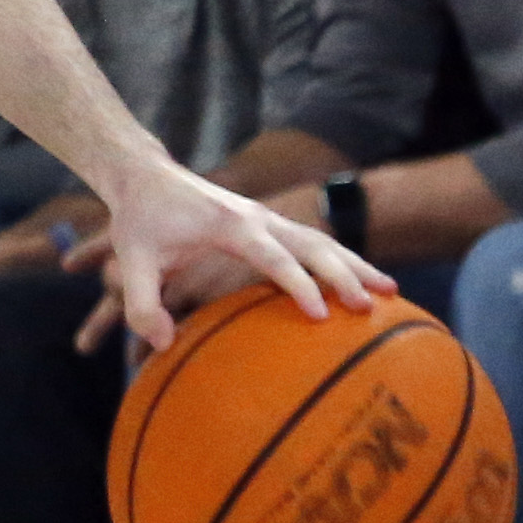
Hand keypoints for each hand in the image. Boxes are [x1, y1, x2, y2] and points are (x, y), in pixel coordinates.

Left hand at [73, 161, 385, 351]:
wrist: (146, 177)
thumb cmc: (140, 220)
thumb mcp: (131, 260)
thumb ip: (141, 303)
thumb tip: (163, 345)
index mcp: (229, 223)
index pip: (270, 255)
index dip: (296, 284)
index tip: (320, 314)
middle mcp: (256, 216)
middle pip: (310, 243)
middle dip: (342, 273)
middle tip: (371, 306)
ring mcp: (266, 217)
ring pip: (320, 240)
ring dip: (354, 264)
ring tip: (390, 292)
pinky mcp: (269, 224)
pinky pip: (312, 242)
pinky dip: (341, 260)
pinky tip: (365, 283)